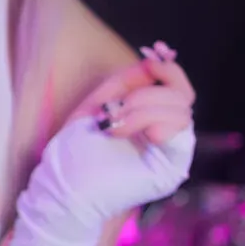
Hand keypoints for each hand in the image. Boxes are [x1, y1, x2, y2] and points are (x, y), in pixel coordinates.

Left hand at [4, 42, 194, 245]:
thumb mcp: (99, 104)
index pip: (175, 85)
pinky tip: (137, 133)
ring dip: (144, 109)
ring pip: (181, 110)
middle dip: (146, 93)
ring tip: (114, 126)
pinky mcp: (169, 171)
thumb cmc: (74, 153)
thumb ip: (127, 80)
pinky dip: (159, 124)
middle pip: (182, 94)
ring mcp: (170, 154)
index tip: (149, 55)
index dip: (166, 67)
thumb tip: (154, 57)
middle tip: (114, 109)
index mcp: (150, 119)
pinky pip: (180, 135)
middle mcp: (165, 135)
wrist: (62, 190)